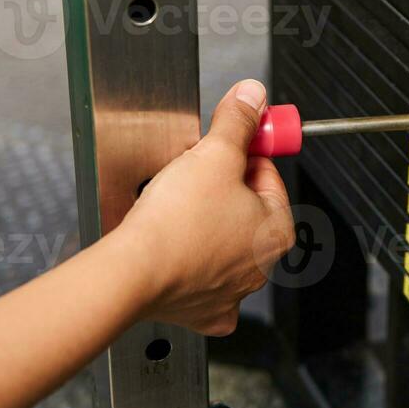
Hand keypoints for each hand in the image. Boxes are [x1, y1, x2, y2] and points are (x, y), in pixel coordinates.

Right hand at [114, 79, 294, 335]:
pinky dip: (185, 261)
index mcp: (276, 231)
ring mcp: (229, 292)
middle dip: (220, 186)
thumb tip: (253, 97)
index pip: (267, 174)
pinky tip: (171, 245)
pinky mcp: (199, 310)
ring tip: (176, 206)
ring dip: (203, 220)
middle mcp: (259, 267)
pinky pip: (197, 277)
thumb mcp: (214, 153)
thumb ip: (238, 122)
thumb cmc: (177, 221)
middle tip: (193, 174)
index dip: (242, 152)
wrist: (133, 272)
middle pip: (245, 208)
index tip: (224, 144)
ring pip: (220, 241)